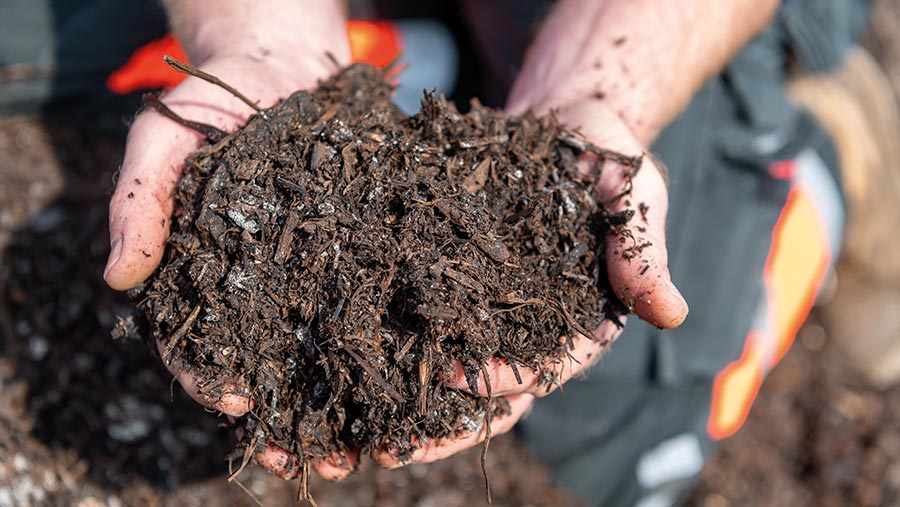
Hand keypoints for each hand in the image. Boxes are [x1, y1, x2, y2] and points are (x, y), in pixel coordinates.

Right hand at [105, 49, 356, 479]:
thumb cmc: (214, 102)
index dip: (209, 378)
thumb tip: (117, 278)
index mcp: (207, 276)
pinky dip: (397, 346)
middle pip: (273, 369)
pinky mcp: (363, 256)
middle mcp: (263, 290)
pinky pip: (381, 307)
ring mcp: (315, 277)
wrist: (283, 66)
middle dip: (292, 418)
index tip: (235, 402)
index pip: (198, 345)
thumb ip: (140, 201)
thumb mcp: (165, 137)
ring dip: (352, 405)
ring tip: (378, 445)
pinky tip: (422, 380)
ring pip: (331, 354)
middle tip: (318, 459)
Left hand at [371, 96, 687, 466]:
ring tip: (360, 424)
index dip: (501, 380)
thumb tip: (672, 314)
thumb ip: (642, 251)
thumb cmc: (607, 155)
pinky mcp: (455, 277)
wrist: (563, 120)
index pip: (541, 368)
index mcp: (580, 320)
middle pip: (487, 390)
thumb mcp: (633, 193)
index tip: (459, 378)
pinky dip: (391, 342)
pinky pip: (423, 316)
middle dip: (444, 424)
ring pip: (448, 366)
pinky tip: (347, 359)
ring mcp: (491, 306)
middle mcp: (532, 325)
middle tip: (393, 450)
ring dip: (409, 401)